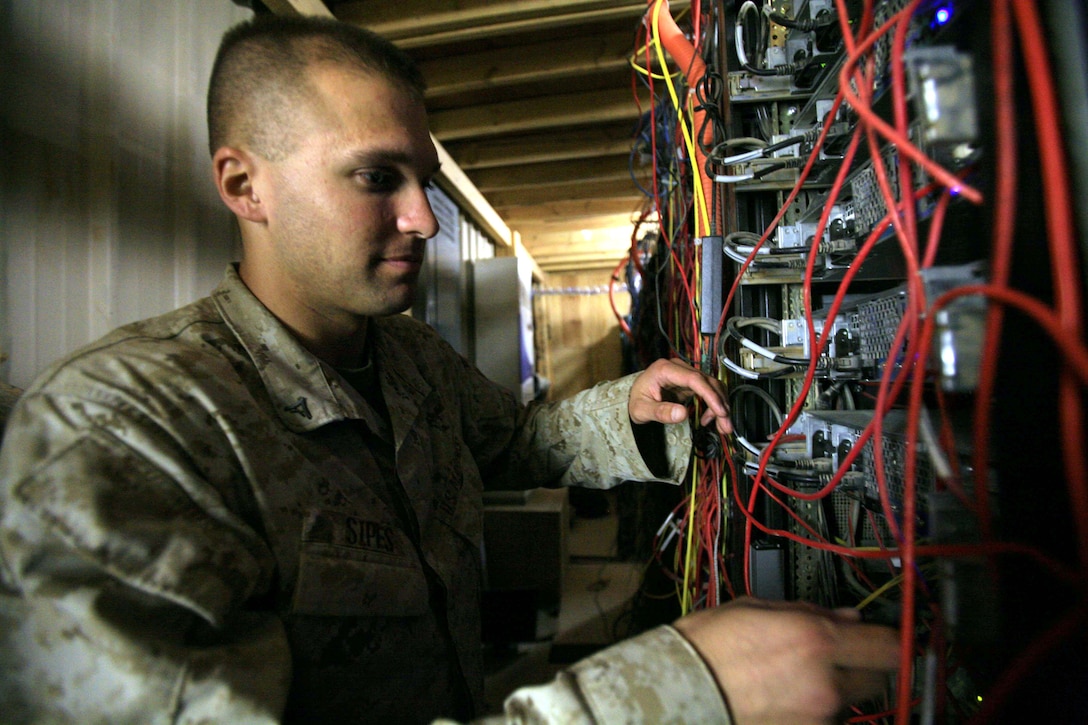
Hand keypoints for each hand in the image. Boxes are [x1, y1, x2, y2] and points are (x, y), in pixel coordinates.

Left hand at [628, 358, 731, 434]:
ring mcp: (685, 374)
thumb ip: (660, 412)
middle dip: (720, 404)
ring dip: (721, 405)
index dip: (710, 395)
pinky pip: (708, 390)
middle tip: (726, 425)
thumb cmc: (635, 401)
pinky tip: (710, 418)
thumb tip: (682, 413)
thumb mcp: (641, 410)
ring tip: (722, 425)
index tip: (720, 411)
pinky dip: (714, 404)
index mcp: (664, 369)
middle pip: (707, 381)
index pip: (694, 379)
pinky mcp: (690, 382)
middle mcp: (677, 368)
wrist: (632, 397)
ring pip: (712, 385)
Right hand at [673, 597, 899, 724]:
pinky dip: (812, 709)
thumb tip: (845, 619)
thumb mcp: (756, 609)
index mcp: (815, 639)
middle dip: (863, 664)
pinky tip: (782, 697)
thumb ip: (808, 612)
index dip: (894, 639)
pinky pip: (824, 719)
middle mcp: (825, 682)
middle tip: (838, 654)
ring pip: (848, 701)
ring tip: (793, 678)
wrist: (675, 691)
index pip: (889, 645)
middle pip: (878, 676)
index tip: (886, 636)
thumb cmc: (706, 648)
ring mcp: (816, 718)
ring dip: (834, 688)